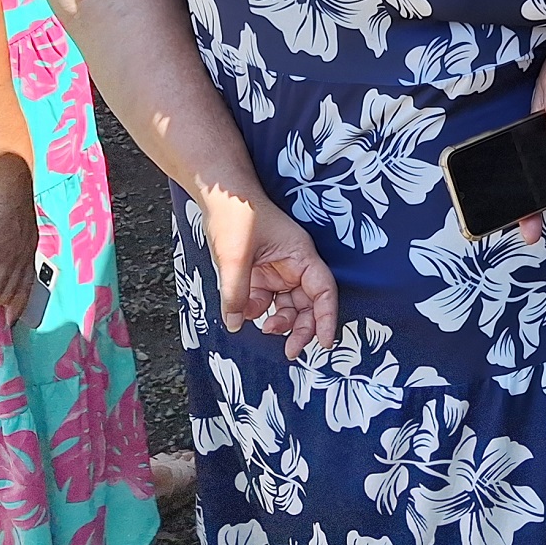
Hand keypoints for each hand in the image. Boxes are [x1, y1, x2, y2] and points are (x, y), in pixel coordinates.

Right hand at [0, 167, 39, 320]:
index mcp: (28, 256)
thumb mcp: (15, 232)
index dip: (17, 307)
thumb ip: (8, 249)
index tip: (9, 320)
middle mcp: (21, 261)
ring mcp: (8, 259)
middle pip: (4, 296)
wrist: (9, 186)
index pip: (26, 289)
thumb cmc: (9, 203)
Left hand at [202, 189, 339, 359]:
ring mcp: (277, 270)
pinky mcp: (260, 274)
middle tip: (291, 351)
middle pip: (308, 304)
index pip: (323, 290)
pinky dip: (256, 311)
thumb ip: (237, 294)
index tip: (325, 342)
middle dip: (302, 328)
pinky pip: (264, 301)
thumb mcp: (235, 256)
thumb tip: (236, 325)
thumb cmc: (236, 214)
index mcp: (300, 255)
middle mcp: (294, 265)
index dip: (327, 317)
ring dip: (279, 321)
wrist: (218, 193)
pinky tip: (242, 312)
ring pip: (287, 306)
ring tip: (265, 328)